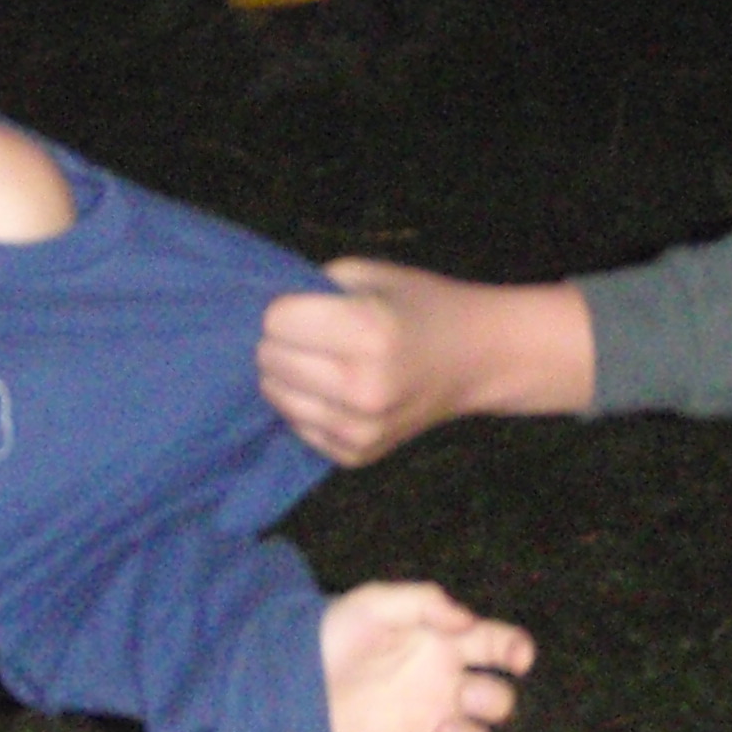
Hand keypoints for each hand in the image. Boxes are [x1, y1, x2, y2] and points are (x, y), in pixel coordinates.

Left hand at [257, 260, 594, 468]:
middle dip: (283, 342)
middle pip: (269, 360)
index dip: (288, 308)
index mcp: (370, 332)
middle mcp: (363, 388)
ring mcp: (361, 430)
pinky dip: (307, 406)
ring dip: (289, 376)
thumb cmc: (419, 306)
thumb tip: (253, 316)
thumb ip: (311, 287)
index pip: (275, 321)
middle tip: (318, 335)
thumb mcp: (369, 275)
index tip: (312, 306)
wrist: (477, 359)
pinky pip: (297, 426)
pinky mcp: (356, 456)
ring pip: (275, 396)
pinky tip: (339, 392)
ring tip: (326, 362)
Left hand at [320, 581, 532, 731]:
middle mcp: (446, 687)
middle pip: (496, 702)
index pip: (498, 646)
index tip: (518, 658)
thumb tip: (467, 621)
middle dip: (495, 702)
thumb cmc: (340, 631)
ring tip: (441, 731)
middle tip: (466, 696)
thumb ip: (424, 602)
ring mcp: (428, 724)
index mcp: (448, 646)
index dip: (517, 650)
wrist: (293, 672)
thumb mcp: (376, 602)